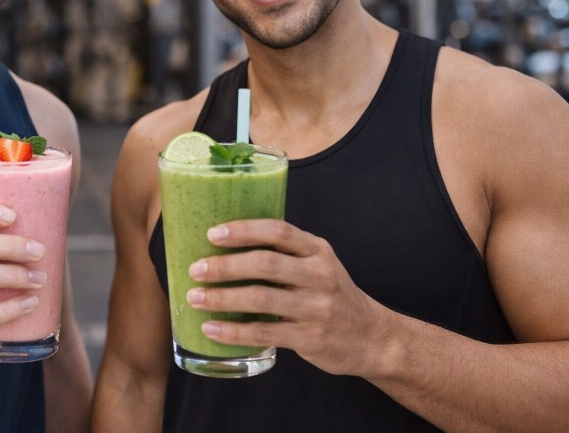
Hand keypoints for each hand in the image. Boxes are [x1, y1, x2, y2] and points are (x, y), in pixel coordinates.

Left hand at [185, 218, 385, 375]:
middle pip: (265, 264)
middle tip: (196, 269)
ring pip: (261, 299)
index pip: (278, 231)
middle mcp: (319, 275)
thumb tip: (224, 245)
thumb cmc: (331, 295)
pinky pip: (264, 333)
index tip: (212, 234)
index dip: (243, 230)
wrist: (373, 338)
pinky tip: (211, 329)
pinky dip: (233, 332)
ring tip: (195, 298)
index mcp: (317, 250)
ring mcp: (316, 308)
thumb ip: (284, 254)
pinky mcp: (309, 337)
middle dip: (225, 266)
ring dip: (222, 298)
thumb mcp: (318, 265)